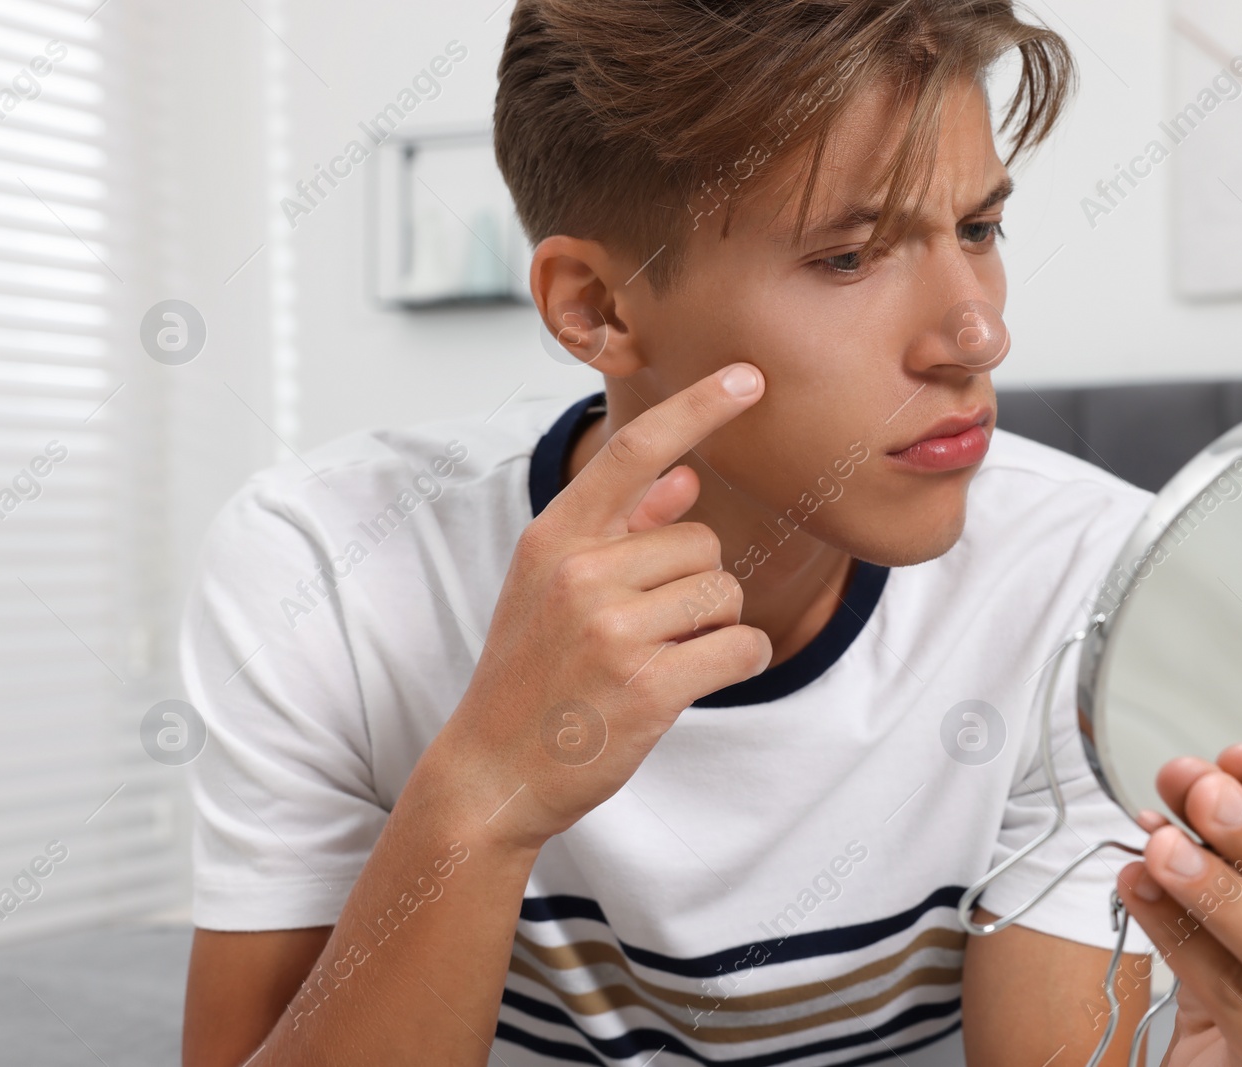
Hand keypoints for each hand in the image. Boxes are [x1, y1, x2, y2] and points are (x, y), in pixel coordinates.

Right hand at [434, 364, 772, 851]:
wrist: (493, 772)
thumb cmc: (531, 674)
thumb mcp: (553, 588)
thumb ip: (621, 529)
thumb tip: (687, 479)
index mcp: (554, 538)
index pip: (634, 450)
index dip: (698, 407)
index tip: (749, 375)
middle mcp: (580, 574)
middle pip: (703, 542)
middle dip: (697, 584)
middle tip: (650, 630)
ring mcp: (612, 630)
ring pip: (726, 594)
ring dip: (715, 626)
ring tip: (660, 659)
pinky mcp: (648, 686)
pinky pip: (742, 646)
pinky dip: (736, 661)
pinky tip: (693, 681)